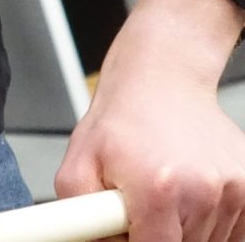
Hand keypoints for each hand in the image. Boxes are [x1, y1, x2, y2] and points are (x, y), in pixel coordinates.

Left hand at [56, 24, 244, 241]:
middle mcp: (202, 191)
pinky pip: (232, 230)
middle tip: (140, 205)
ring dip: (183, 228)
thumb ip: (77, 216)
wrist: (161, 80)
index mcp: (157, 188)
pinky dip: (206, 221)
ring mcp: (233, 189)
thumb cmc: (122, 119)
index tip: (129, 231)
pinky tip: (186, 193)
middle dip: (157, 234)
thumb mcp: (79, 163)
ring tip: (162, 191)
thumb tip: (86, 241)